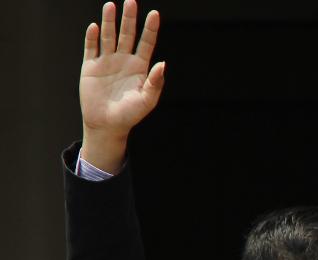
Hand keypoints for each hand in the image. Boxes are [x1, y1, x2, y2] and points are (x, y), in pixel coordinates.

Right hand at [80, 1, 165, 145]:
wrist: (107, 125)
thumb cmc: (130, 115)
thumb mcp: (147, 100)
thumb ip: (155, 82)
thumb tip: (163, 63)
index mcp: (139, 67)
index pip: (146, 43)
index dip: (150, 29)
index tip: (154, 14)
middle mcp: (123, 60)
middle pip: (126, 34)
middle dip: (129, 19)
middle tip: (131, 1)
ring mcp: (106, 62)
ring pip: (108, 37)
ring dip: (109, 21)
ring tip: (110, 6)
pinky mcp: (90, 67)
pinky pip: (91, 48)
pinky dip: (92, 38)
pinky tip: (95, 27)